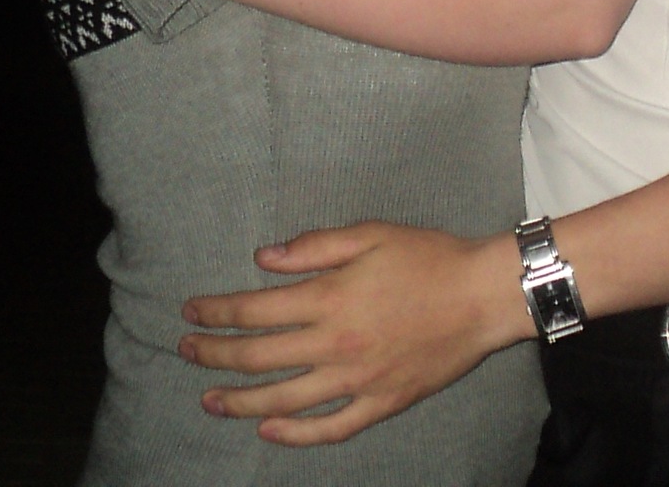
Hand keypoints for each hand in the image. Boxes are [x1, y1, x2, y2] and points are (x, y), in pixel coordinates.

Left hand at [179, 224, 526, 444]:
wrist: (482, 296)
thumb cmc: (429, 257)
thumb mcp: (371, 234)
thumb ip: (314, 247)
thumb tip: (263, 259)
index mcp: (329, 298)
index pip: (255, 311)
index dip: (216, 312)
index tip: (191, 312)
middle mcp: (334, 344)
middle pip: (258, 358)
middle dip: (213, 354)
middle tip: (186, 351)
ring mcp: (356, 380)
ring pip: (283, 400)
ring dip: (239, 401)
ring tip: (209, 399)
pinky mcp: (380, 403)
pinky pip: (329, 428)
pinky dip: (294, 435)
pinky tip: (269, 430)